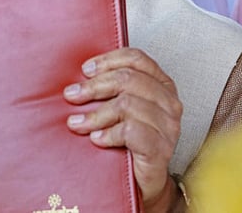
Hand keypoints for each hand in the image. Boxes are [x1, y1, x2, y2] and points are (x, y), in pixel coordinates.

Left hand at [64, 48, 182, 210]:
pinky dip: (107, 134)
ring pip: (126, 105)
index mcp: (162, 84)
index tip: (85, 70)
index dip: (108, 60)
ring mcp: (168, 126)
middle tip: (72, 95)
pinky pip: (130, 131)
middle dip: (94, 86)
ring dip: (95, 114)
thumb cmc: (130, 142)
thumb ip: (110, 89)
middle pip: (128, 79)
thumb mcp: (121, 109)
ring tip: (76, 124)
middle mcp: (169, 102)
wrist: (144, 182)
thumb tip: (78, 75)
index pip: (137, 59)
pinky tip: (96, 139)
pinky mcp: (161, 148)